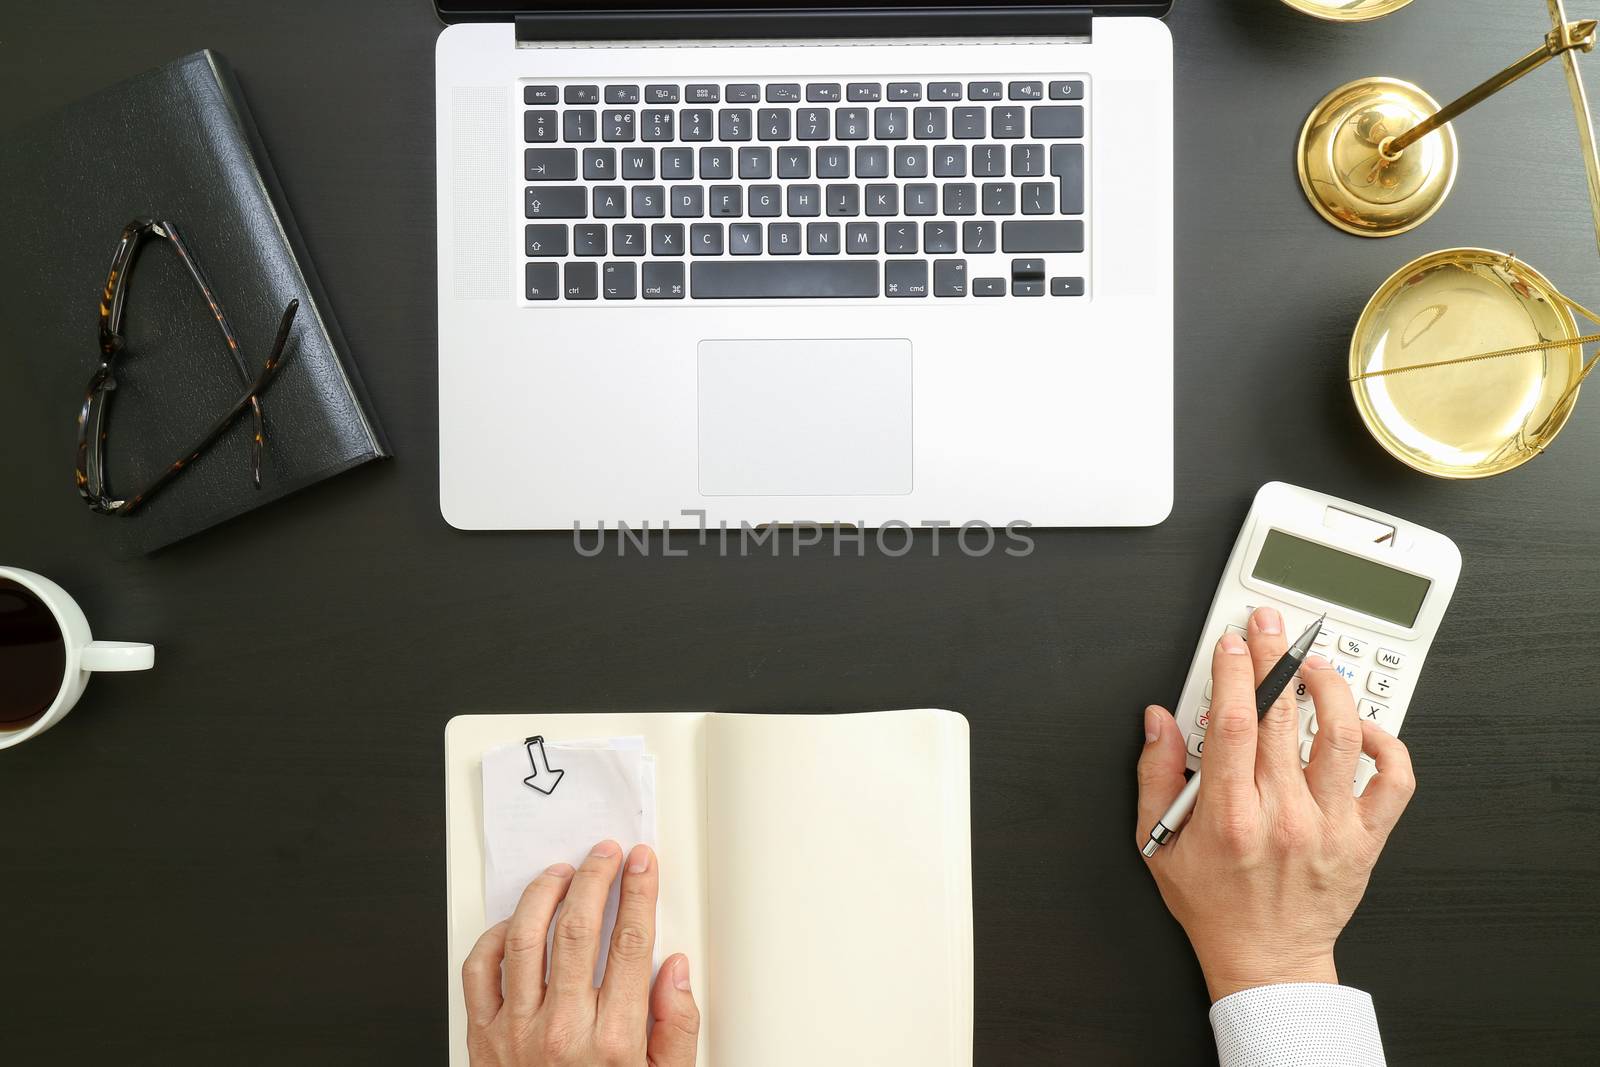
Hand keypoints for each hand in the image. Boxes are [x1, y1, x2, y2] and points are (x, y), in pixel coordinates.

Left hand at [462, 840, 699, 1065]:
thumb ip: (677, 1027)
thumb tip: (675, 970)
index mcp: (612, 1042)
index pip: (629, 943)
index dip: (639, 892)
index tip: (643, 865)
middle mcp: (561, 1033)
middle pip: (576, 929)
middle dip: (595, 878)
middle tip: (605, 855)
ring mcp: (515, 1033)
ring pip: (524, 939)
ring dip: (545, 893)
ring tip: (562, 872)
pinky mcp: (482, 1037)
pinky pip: (480, 969)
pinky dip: (496, 935)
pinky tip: (517, 921)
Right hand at [1136, 606, 1416, 1000]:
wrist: (1267, 961)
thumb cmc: (1215, 905)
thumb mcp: (1159, 843)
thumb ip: (1156, 775)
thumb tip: (1160, 720)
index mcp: (1230, 817)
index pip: (1234, 724)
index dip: (1233, 672)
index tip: (1231, 642)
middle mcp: (1286, 817)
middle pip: (1285, 717)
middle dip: (1275, 657)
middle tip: (1270, 625)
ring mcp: (1332, 827)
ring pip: (1343, 737)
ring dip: (1330, 688)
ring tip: (1314, 664)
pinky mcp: (1366, 838)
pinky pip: (1394, 780)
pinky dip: (1386, 744)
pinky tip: (1365, 726)